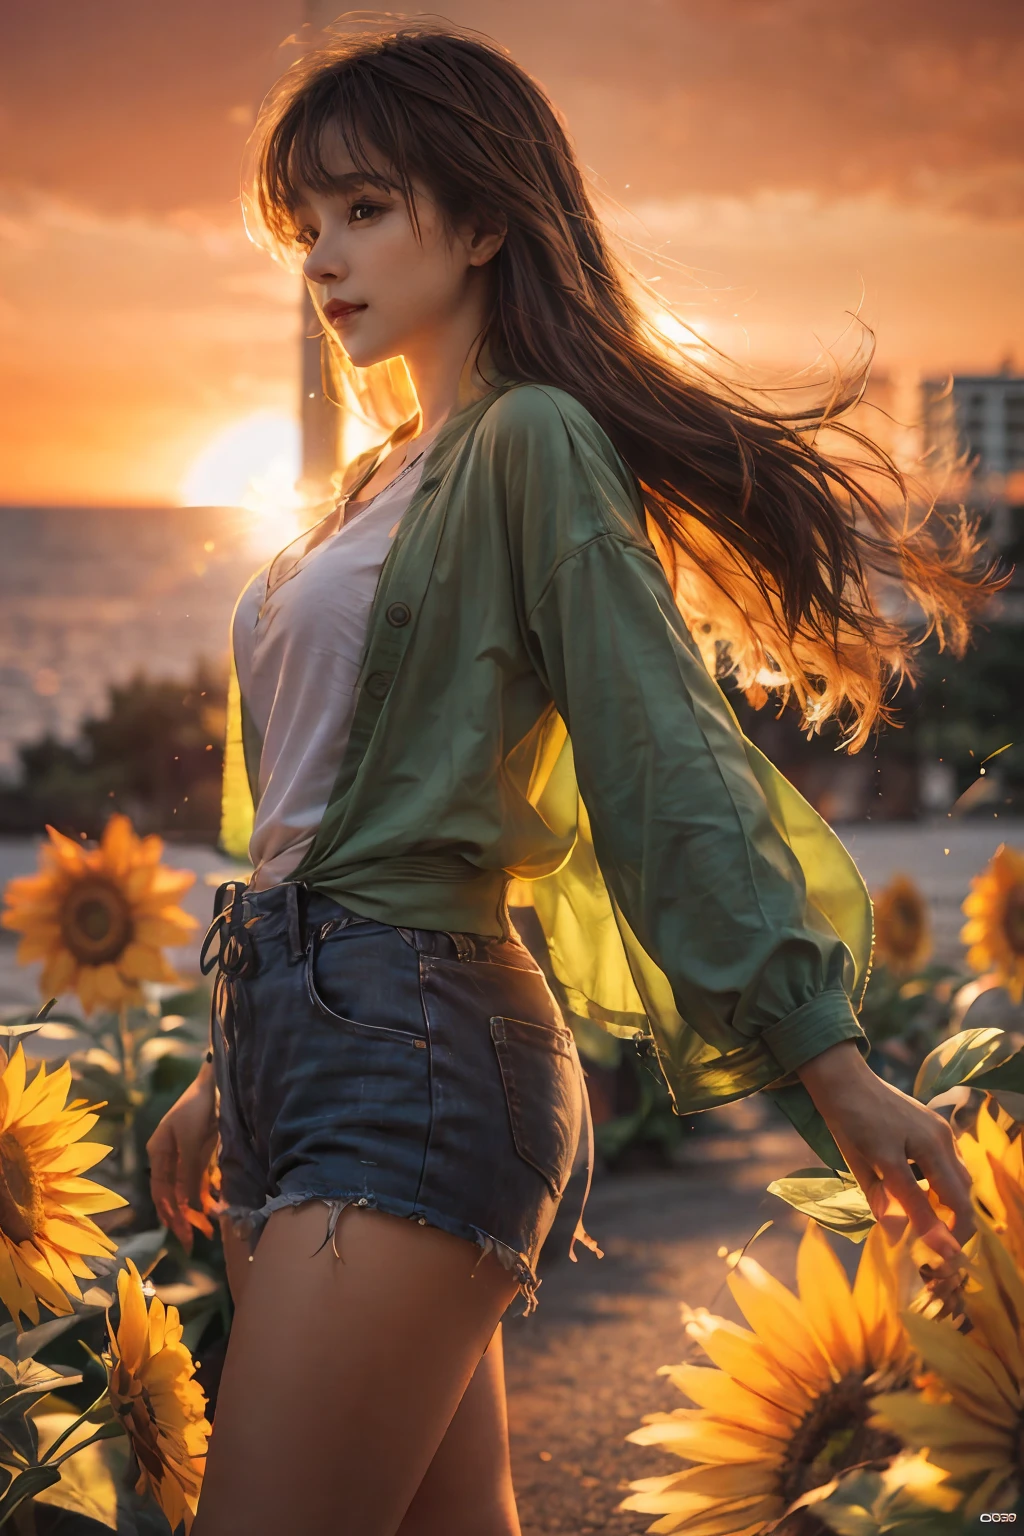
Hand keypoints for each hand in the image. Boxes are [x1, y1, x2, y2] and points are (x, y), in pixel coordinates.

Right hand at [146, 1060, 217, 1251]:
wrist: (218, 1081)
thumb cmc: (199, 1107)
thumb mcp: (191, 1142)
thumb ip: (188, 1173)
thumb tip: (186, 1205)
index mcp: (158, 1152)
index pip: (162, 1193)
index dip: (171, 1216)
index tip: (184, 1236)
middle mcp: (169, 1156)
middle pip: (173, 1195)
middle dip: (184, 1218)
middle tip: (197, 1240)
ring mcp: (186, 1154)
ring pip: (189, 1189)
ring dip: (199, 1209)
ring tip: (211, 1228)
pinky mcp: (202, 1151)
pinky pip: (202, 1178)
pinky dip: (208, 1193)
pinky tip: (216, 1205)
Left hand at [797, 1040, 972, 1258]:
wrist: (846, 1080)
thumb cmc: (848, 1122)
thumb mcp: (861, 1165)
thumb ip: (884, 1199)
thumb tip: (897, 1233)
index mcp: (911, 1151)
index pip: (932, 1203)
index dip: (940, 1235)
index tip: (943, 1258)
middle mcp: (935, 1139)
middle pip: (959, 1192)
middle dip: (956, 1223)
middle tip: (942, 1245)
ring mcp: (940, 1131)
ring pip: (961, 1178)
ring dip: (955, 1203)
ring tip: (937, 1221)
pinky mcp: (939, 1127)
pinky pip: (954, 1162)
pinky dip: (950, 1183)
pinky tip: (932, 1191)